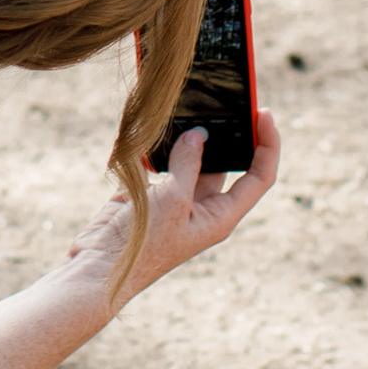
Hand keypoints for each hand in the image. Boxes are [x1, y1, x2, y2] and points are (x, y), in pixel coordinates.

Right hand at [67, 108, 281, 314]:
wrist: (99, 265)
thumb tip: (197, 134)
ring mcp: (177, 200)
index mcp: (220, 216)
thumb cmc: (144, 243)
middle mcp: (203, 208)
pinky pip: (162, 163)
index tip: (265, 113)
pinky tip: (155, 128)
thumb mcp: (173, 199)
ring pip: (192, 160)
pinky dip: (159, 146)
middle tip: (225, 104)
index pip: (258, 177)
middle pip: (226, 164)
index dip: (268, 146)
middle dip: (226, 135)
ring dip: (190, 137)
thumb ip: (188, 164)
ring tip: (191, 109)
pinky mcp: (152, 194)